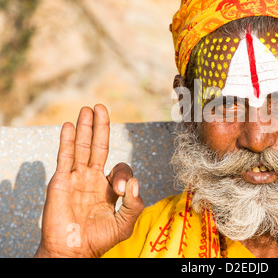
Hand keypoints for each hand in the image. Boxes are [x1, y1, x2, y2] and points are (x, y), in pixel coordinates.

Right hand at [34, 104, 143, 257]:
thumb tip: (134, 182)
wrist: (72, 251)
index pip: (120, 168)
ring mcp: (77, 178)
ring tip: (88, 109)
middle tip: (101, 108)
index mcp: (109, 188)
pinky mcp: (61, 181)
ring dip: (84, 128)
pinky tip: (69, 125)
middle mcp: (93, 179)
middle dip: (101, 127)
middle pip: (99, 147)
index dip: (123, 174)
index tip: (120, 188)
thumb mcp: (125, 223)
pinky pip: (65, 157)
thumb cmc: (98, 240)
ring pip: (81, 147)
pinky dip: (67, 141)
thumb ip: (134, 204)